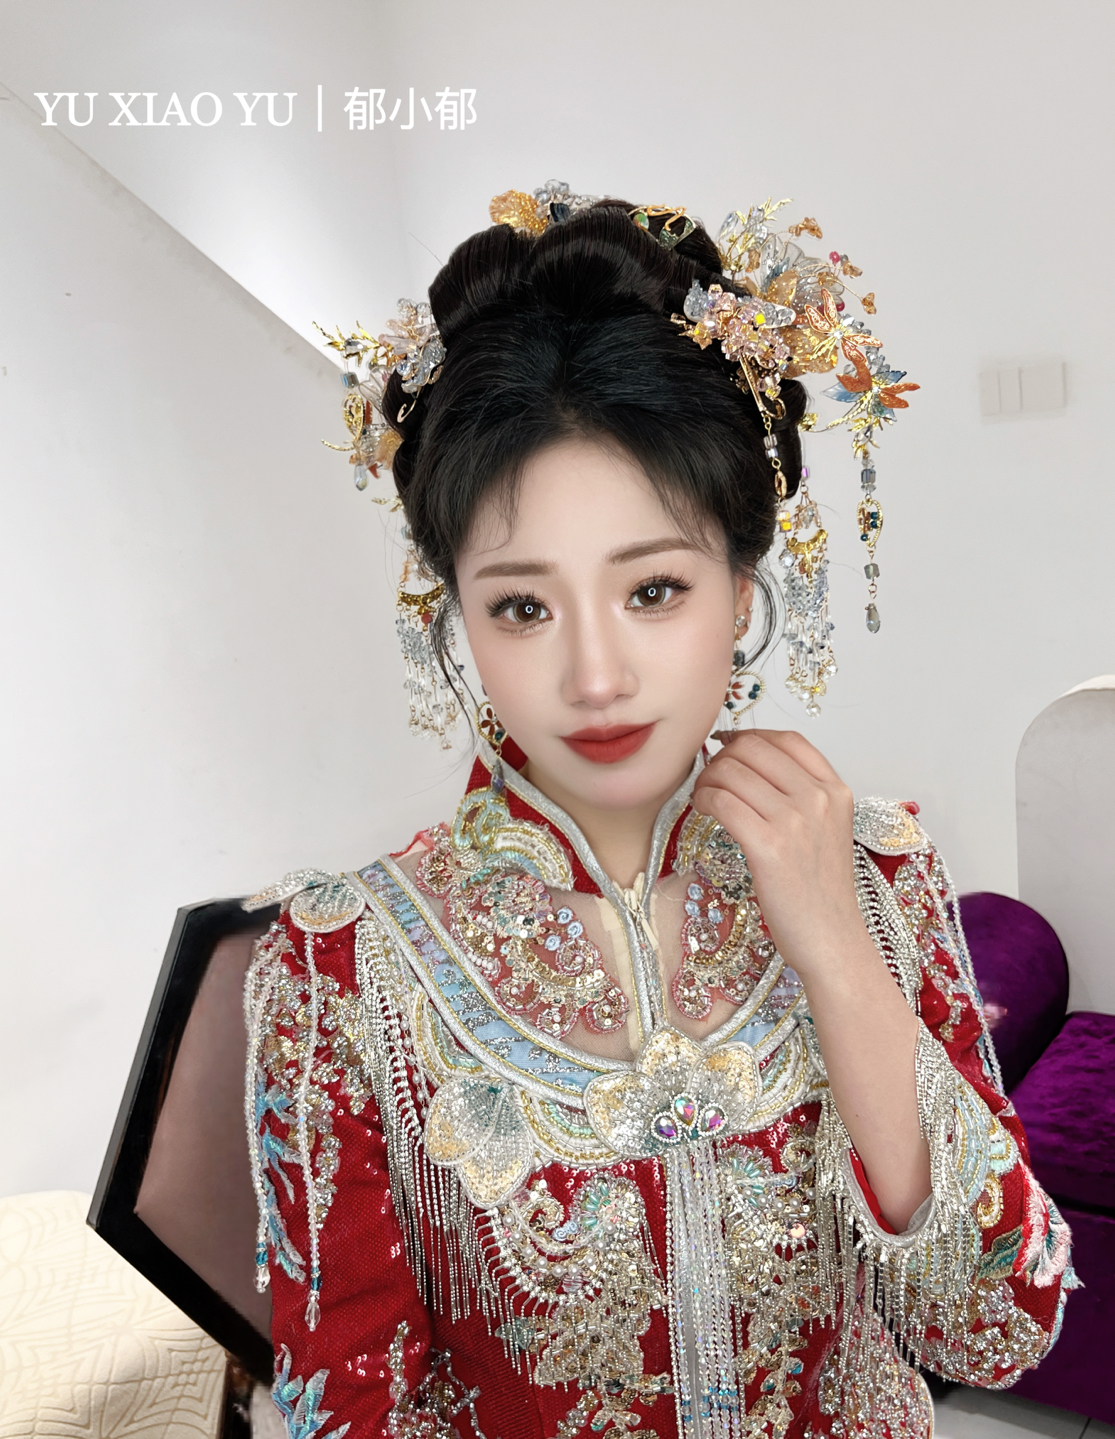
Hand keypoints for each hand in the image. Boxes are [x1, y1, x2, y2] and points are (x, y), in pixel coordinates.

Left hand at [691, 729, 864, 977]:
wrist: (833, 940)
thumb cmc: (822, 891)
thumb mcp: (827, 830)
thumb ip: (801, 795)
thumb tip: (747, 764)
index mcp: (836, 790)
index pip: (787, 739)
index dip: (750, 738)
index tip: (729, 748)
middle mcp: (819, 799)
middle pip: (753, 749)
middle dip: (722, 757)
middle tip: (710, 778)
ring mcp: (796, 822)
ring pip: (731, 773)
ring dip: (706, 780)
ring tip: (703, 797)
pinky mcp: (769, 847)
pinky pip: (722, 802)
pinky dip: (703, 800)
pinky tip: (702, 811)